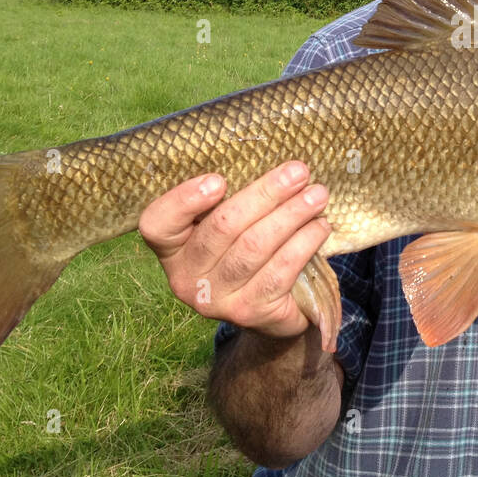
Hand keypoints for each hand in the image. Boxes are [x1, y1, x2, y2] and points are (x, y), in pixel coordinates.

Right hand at [140, 160, 331, 338]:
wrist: (269, 312)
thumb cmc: (245, 252)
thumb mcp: (229, 228)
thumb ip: (233, 200)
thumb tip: (275, 164)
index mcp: (172, 248)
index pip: (157, 224)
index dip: (183, 200)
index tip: (219, 180)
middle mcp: (185, 277)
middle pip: (222, 227)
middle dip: (265, 194)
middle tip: (298, 171)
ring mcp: (216, 299)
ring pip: (254, 247)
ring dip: (291, 215)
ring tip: (317, 194)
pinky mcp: (250, 312)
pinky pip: (280, 270)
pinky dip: (303, 243)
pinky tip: (319, 226)